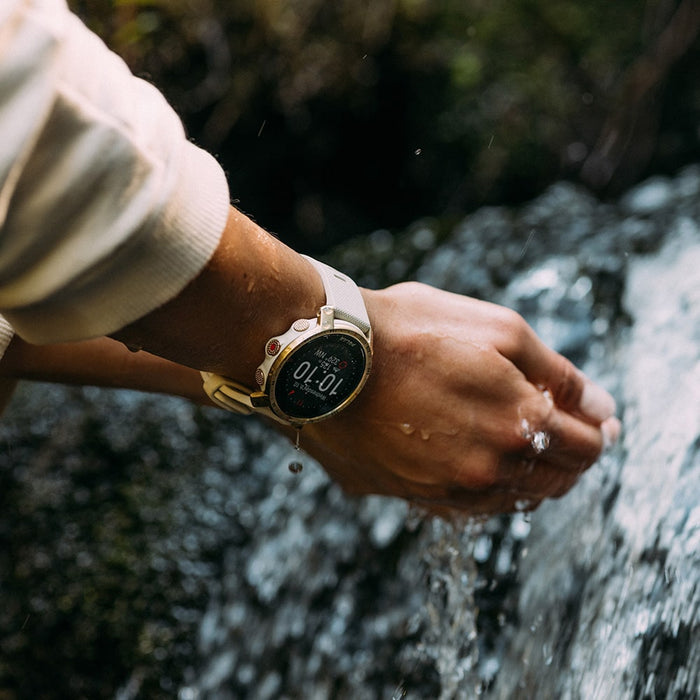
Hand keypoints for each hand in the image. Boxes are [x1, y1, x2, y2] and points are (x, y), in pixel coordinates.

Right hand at [300, 282, 619, 515]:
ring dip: (527, 471)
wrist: (321, 357)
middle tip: (561, 424)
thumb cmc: (405, 331)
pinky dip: (485, 484)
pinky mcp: (410, 495)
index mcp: (516, 425)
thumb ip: (557, 370)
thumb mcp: (496, 329)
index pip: (586, 448)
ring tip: (515, 437)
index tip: (593, 416)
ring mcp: (445, 490)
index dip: (597, 430)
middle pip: (554, 480)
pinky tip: (474, 455)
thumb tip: (600, 407)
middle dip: (567, 453)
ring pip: (512, 497)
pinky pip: (467, 505)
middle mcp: (486, 471)